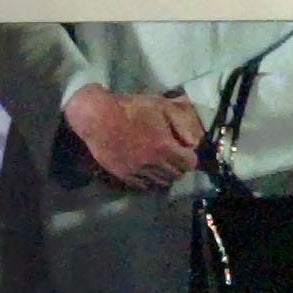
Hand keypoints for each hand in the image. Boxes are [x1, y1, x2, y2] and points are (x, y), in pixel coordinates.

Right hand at [65, 86, 202, 188]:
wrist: (98, 117)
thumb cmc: (131, 108)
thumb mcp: (161, 107)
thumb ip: (182, 124)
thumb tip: (194, 143)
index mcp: (164, 147)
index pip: (189, 163)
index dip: (190, 156)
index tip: (185, 149)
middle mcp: (153, 164)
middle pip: (177, 175)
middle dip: (179, 165)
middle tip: (175, 156)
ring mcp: (137, 172)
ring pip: (161, 182)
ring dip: (165, 174)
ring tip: (161, 162)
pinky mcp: (124, 176)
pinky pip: (144, 185)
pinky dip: (149, 179)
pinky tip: (147, 168)